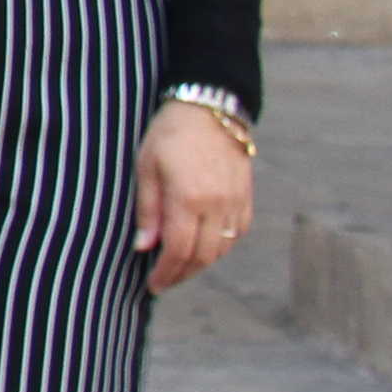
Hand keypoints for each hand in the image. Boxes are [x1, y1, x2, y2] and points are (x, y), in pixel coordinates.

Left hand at [133, 99, 253, 293]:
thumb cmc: (170, 134)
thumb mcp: (147, 167)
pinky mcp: (246, 196)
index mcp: (189, 198)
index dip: (166, 272)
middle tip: (164, 282)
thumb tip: (145, 247)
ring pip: (222, 248)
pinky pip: (237, 233)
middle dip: (182, 274)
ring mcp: (236, 202)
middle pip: (203, 256)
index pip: (179, 251)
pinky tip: (204, 248)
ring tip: (180, 268)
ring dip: (201, 264)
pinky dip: (220, 247)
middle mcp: (217, 205)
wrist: (210, 108)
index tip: (153, 284)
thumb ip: (148, 210)